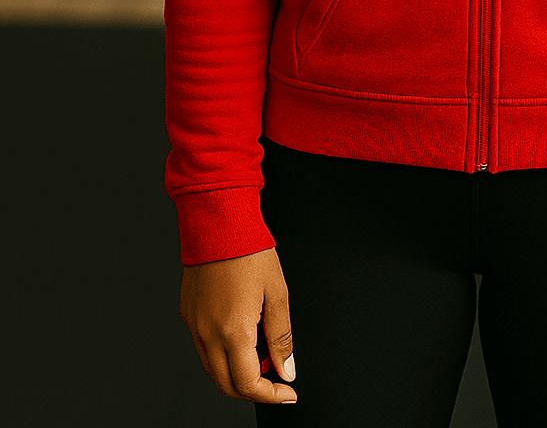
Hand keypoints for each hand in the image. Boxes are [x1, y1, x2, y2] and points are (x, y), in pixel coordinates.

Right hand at [179, 246, 297, 404]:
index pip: (248, 385)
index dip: (271, 395)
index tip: (287, 392)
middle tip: (276, 379)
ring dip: (236, 374)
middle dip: (253, 391)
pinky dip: (222, 356)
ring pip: (212, 370)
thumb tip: (287, 370)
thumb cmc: (250, 250)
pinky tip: (240, 338)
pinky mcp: (187, 314)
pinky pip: (203, 348)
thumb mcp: (277, 293)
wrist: (219, 221)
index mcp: (233, 331)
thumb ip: (282, 338)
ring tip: (261, 356)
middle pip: (226, 385)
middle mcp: (207, 334)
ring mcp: (194, 325)